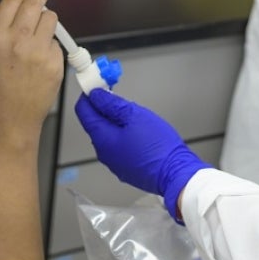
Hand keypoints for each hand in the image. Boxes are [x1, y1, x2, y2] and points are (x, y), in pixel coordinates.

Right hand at [0, 0, 63, 145]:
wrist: (9, 120)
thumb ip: (6, 29)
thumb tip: (25, 6)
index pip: (13, 0)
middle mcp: (17, 41)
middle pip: (36, 3)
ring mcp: (38, 52)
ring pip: (51, 19)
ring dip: (47, 22)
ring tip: (37, 39)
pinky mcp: (55, 62)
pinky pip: (57, 43)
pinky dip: (52, 48)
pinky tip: (41, 62)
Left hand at [75, 89, 210, 221]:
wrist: (175, 174)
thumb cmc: (157, 145)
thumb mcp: (135, 116)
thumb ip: (112, 104)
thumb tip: (95, 95)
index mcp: (102, 138)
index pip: (83, 112)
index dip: (88, 95)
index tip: (98, 85)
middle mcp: (103, 152)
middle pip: (95, 124)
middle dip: (102, 107)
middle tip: (117, 95)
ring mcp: (114, 163)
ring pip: (107, 136)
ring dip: (113, 121)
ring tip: (130, 113)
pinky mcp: (126, 169)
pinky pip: (117, 147)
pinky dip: (121, 135)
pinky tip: (137, 131)